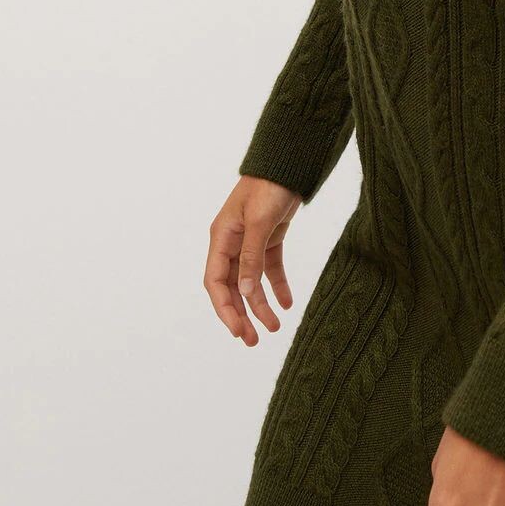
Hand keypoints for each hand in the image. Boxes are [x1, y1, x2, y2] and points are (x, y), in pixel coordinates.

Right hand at [205, 177, 298, 344]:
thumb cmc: (269, 186)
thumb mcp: (260, 222)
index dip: (225, 309)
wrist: (289, 164)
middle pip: (232, 287)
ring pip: (251, 282)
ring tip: (274, 328)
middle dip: (242, 315)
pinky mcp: (269, 239)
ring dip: (260, 305)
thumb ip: (251, 257)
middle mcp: (232, 243)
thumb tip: (243, 293)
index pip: (215, 282)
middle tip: (253, 341)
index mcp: (221, 238)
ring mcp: (250, 242)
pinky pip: (269, 269)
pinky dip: (277, 286)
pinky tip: (287, 303)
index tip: (238, 331)